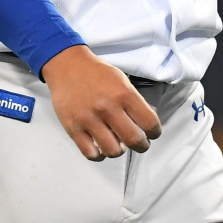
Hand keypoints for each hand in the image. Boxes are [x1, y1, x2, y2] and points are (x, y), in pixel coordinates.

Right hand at [41, 45, 161, 160]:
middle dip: (142, 146)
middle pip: (133, 140)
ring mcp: (89, 119)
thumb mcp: (122, 80)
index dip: (155, 132)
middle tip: (141, 144)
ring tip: (119, 145)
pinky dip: (100, 155)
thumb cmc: (96, 73)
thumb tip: (144, 123)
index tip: (153, 134)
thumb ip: (133, 101)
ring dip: (120, 151)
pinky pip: (91, 153)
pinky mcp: (73, 128)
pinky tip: (102, 148)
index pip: (149, 122)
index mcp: (124, 94)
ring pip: (113, 151)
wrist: (68, 67)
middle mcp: (108, 108)